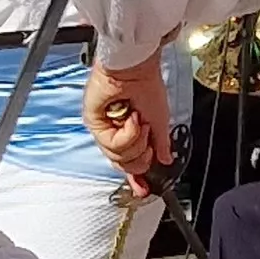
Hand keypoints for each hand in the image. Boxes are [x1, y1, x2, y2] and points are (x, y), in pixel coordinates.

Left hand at [84, 52, 171, 192]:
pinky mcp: (93, 122)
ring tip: (140, 122)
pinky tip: (133, 119)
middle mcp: (113, 131)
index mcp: (127, 131)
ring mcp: (103, 128)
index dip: (136, 177)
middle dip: (141, 156)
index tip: (144, 190)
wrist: (137, 68)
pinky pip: (112, 144)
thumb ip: (161, 143)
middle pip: (123, 164)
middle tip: (148, 139)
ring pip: (118, 158)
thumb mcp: (160, 120)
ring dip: (136, 141)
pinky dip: (128, 134)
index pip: (128, 161)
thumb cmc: (147, 85)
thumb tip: (166, 159)